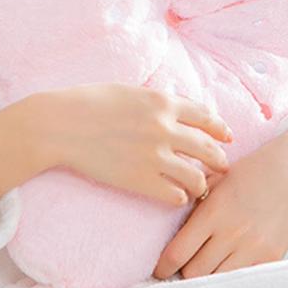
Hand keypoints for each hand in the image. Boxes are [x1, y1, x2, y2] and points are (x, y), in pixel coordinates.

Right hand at [28, 83, 234, 205]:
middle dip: (220, 160)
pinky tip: (174, 194)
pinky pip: (175, 195)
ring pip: (198, 177)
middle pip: (209, 149)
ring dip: (202, 184)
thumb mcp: (129, 91)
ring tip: (199, 187)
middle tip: (222, 167)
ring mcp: (154, 157)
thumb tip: (175, 108)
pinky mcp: (140, 181)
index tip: (227, 137)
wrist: (60, 125)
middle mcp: (165, 128)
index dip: (221, 129)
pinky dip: (180, 196)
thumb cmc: (88, 102)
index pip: (207, 117)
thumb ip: (156, 101)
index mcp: (163, 102)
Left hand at [152, 126, 287, 279]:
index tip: (158, 270)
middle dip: (184, 271)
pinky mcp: (272, 257)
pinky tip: (227, 271)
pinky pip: (243, 280)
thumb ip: (194, 207)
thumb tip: (171, 234)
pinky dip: (232, 278)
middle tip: (183, 267)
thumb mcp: (215, 182)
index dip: (163, 267)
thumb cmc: (249, 173)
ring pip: (217, 281)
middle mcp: (231, 234)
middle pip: (194, 273)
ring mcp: (253, 248)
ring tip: (204, 270)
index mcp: (213, 212)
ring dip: (208, 277)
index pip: (178, 253)